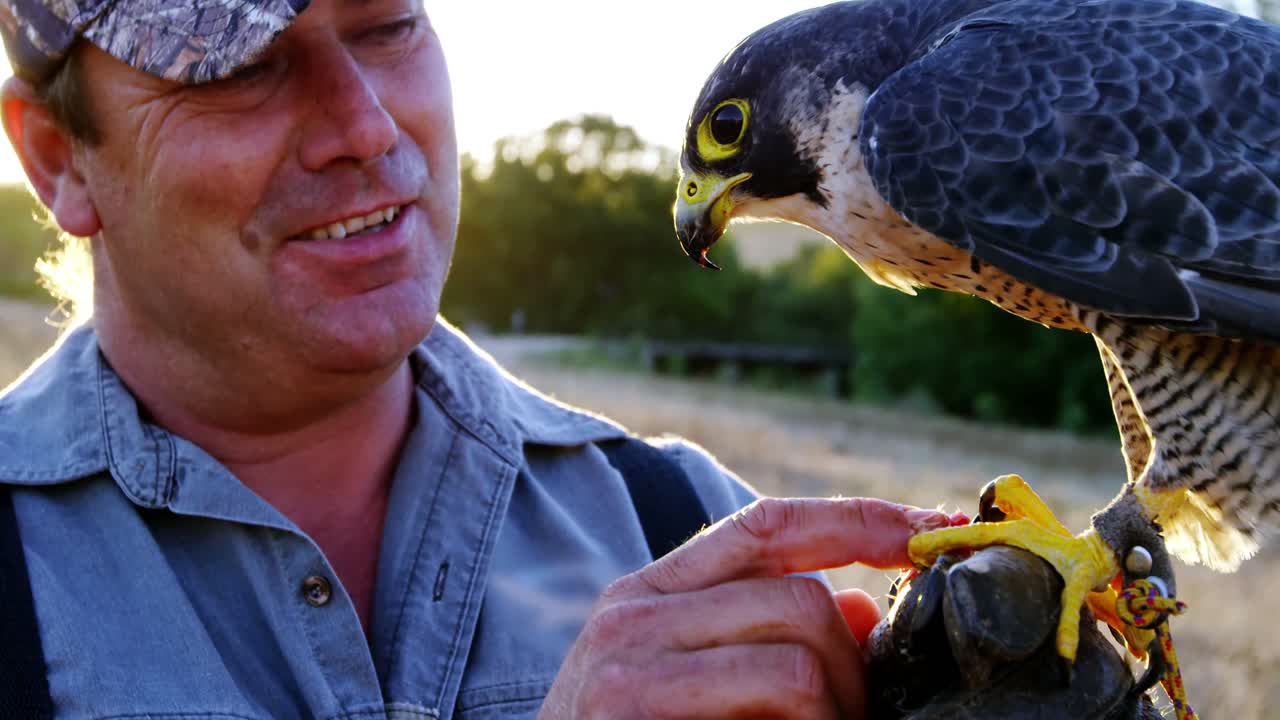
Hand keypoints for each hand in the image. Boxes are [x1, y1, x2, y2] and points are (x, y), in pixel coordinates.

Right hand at [538, 497, 952, 718]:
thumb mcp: (685, 678)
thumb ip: (762, 635)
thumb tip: (867, 612)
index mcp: (653, 590)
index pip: (769, 524)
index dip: (859, 519)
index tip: (932, 529)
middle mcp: (635, 611)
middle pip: (800, 598)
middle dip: (851, 665)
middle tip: (850, 717)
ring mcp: (629, 664)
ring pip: (795, 655)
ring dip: (833, 710)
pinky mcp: (633, 708)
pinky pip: (769, 703)